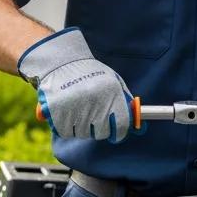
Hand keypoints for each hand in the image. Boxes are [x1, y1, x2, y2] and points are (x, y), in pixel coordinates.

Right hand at [18, 27, 134, 142]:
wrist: (62, 61)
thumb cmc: (92, 74)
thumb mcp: (114, 82)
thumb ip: (126, 103)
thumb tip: (139, 127)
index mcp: (111, 93)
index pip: (121, 126)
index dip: (119, 133)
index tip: (115, 133)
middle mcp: (94, 101)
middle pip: (101, 133)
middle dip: (98, 129)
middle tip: (93, 116)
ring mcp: (75, 106)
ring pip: (83, 134)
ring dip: (81, 127)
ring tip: (78, 109)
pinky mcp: (57, 111)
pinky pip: (66, 132)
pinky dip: (66, 127)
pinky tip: (67, 113)